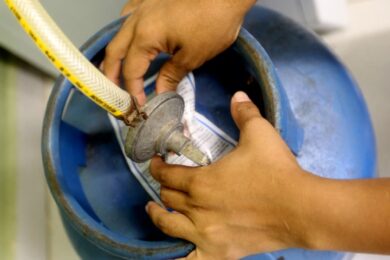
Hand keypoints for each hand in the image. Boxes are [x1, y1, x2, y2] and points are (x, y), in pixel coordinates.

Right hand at [102, 0, 255, 104]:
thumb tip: (160, 93)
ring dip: (116, 52)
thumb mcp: (193, 56)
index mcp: (145, 36)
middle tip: (114, 92)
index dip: (133, 90)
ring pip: (118, 31)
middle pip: (115, 50)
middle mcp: (136, 20)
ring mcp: (142, 5)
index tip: (139, 105)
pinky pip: (128, 15)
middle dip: (111, 73)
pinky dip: (125, 31)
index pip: (131, 70)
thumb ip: (171, 75)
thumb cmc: (213, 24)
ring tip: (117, 68)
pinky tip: (131, 37)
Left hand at [146, 91, 311, 258]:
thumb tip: (237, 94)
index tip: (157, 161)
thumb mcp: (260, 133)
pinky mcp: (220, 251)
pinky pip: (191, 257)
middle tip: (166, 180)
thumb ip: (244, 113)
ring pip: (170, 225)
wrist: (301, 208)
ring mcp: (207, 234)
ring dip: (159, 215)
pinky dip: (179, 253)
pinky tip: (176, 249)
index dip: (159, 166)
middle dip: (163, 187)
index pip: (168, 175)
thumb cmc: (276, 170)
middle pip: (169, 198)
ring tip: (154, 209)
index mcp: (201, 182)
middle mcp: (198, 210)